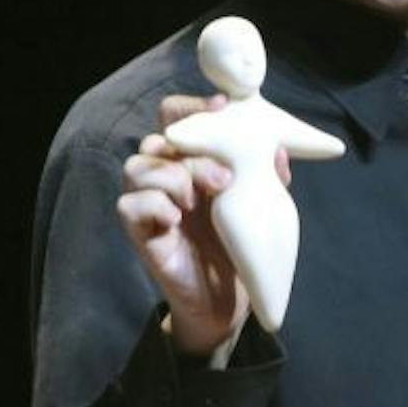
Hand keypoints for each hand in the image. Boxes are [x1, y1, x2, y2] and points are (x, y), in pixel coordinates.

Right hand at [116, 94, 292, 357]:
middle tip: (223, 178)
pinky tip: (177, 217)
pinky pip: (128, 205)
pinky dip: (154, 205)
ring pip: (137, 167)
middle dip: (190, 151)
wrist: (228, 301)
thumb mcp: (260, 208)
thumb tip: (279, 148)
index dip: (192, 107)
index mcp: (193, 164)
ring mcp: (151, 205)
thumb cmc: (239, 247)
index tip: (220, 106)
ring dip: (172, 176)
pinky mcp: (141, 233)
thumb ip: (267, 178)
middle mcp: (167, 179)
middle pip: (156, 140)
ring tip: (200, 200)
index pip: (176, 120)